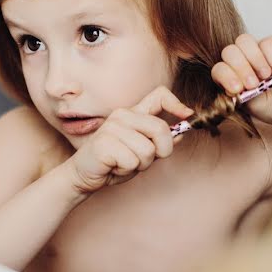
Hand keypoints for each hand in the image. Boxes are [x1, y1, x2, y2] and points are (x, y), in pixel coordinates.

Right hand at [65, 86, 194, 194]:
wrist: (84, 176)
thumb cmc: (114, 163)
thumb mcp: (142, 152)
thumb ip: (158, 142)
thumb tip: (181, 133)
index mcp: (133, 114)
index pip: (160, 95)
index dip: (177, 104)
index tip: (187, 116)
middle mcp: (123, 115)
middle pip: (161, 129)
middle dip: (162, 151)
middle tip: (145, 161)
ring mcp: (112, 127)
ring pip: (148, 150)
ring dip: (140, 165)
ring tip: (124, 163)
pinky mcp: (104, 142)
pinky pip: (132, 161)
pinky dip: (127, 170)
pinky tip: (114, 167)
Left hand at [211, 34, 271, 124]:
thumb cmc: (269, 105)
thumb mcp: (249, 105)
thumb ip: (238, 94)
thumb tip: (232, 87)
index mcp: (229, 75)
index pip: (219, 68)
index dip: (226, 76)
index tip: (238, 89)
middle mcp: (239, 60)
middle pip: (229, 51)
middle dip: (241, 67)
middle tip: (254, 84)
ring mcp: (255, 50)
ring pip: (244, 41)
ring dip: (256, 60)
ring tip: (267, 77)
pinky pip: (267, 43)